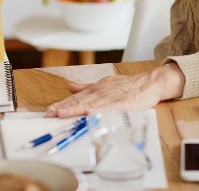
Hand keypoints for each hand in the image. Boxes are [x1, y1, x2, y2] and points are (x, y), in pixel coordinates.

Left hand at [44, 63, 184, 117]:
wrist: (150, 83)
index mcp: (96, 89)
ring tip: (61, 114)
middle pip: (79, 101)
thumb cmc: (128, 86)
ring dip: (74, 109)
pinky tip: (87, 113)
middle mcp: (100, 92)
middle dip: (63, 108)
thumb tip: (69, 87)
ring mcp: (110, 97)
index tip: (49, 111)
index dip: (62, 105)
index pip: (76, 98)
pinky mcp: (122, 103)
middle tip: (49, 115)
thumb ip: (86, 87)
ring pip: (89, 103)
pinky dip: (97, 110)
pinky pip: (107, 107)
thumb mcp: (105, 84)